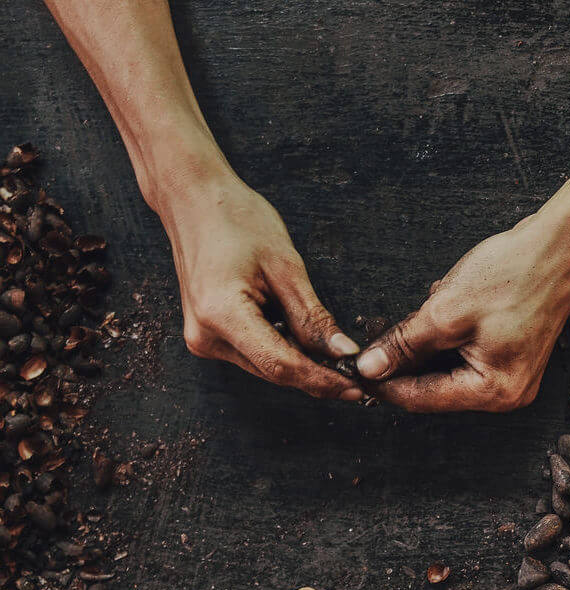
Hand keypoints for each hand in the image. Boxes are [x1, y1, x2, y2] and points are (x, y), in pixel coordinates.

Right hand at [156, 171, 362, 400]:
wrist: (193, 201)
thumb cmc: (235, 221)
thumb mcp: (286, 266)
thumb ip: (313, 317)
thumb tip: (343, 353)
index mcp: (221, 314)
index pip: (281, 365)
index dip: (321, 380)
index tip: (355, 388)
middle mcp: (205, 335)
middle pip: (273, 371)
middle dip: (317, 376)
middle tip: (357, 377)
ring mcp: (202, 337)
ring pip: (265, 366)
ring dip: (301, 364)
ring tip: (335, 354)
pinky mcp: (208, 334)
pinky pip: (254, 353)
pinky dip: (282, 350)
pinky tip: (303, 338)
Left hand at [356, 208, 569, 412]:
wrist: (560, 247)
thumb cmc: (513, 276)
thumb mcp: (444, 313)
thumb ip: (403, 345)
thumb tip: (370, 368)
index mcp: (493, 391)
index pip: (420, 398)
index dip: (382, 382)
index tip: (350, 368)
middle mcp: (507, 394)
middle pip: (434, 388)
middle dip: (407, 359)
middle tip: (381, 330)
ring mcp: (513, 377)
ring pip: (448, 370)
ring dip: (427, 344)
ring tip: (433, 306)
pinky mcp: (513, 357)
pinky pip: (466, 356)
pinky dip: (448, 336)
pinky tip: (449, 307)